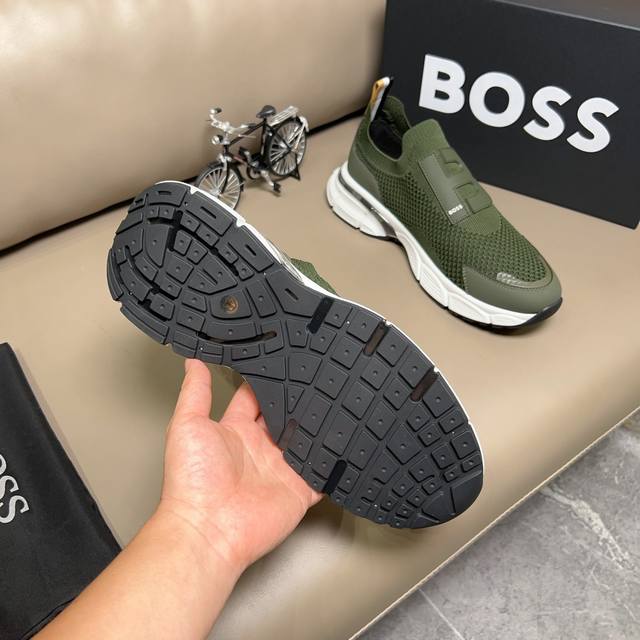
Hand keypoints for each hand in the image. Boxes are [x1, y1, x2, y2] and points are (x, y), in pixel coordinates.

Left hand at [157, 359, 321, 571]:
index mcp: (235, 431)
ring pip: (305, 441)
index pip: (254, 399)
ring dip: (317, 427)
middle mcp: (259, 448)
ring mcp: (280, 469)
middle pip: (284, 417)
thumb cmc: (192, 483)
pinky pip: (320, 474)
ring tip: (335, 401)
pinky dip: (331, 463)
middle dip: (297, 400)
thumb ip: (195, 393)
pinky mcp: (298, 490)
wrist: (208, 530)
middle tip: (315, 377)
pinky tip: (342, 445)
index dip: (267, 381)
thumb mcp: (188, 426)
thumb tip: (193, 362)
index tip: (282, 361)